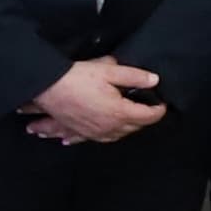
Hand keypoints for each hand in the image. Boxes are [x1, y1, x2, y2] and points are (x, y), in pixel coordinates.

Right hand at [26, 58, 164, 144]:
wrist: (47, 87)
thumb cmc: (78, 78)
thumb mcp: (109, 71)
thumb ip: (134, 76)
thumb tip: (154, 81)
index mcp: (120, 113)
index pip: (148, 116)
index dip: (159, 110)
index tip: (162, 103)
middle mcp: (109, 128)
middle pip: (134, 127)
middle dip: (144, 119)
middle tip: (148, 107)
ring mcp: (94, 133)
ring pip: (118, 135)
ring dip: (127, 128)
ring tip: (130, 120)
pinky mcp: (81, 133)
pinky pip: (96, 139)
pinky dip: (103, 136)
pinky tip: (103, 134)